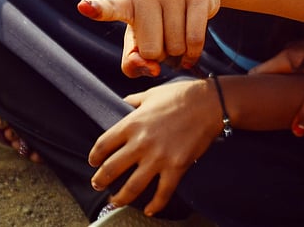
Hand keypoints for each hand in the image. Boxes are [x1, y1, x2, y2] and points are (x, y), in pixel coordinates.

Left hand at [77, 0, 221, 74]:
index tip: (83, 7)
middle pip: (150, 51)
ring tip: (177, 39)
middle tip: (163, 39)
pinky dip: (193, 54)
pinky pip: (194, 41)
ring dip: (178, 54)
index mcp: (127, 0)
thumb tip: (153, 69)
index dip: (97, 9)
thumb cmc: (159, 15)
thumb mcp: (139, 36)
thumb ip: (133, 62)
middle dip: (159, 54)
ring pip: (175, 48)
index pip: (110, 7)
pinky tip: (190, 54)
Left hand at [88, 78, 221, 217]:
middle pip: (111, 169)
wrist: (209, 103)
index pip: (103, 145)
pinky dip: (154, 205)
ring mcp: (158, 157)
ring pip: (132, 187)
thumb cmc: (181, 95)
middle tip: (98, 184)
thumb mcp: (151, 94)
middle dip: (100, 180)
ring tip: (115, 201)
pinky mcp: (176, 167)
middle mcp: (141, 143)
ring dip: (120, 197)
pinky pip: (162, 193)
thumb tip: (123, 104)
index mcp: (132, 123)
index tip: (93, 162)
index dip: (94, 156)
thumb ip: (134, 101)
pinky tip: (149, 210)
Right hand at [250, 43, 303, 135]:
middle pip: (268, 72)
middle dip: (266, 89)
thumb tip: (297, 130)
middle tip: (264, 109)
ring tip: (280, 103)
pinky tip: (297, 92)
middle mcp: (291, 50)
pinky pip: (293, 68)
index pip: (258, 72)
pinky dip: (291, 80)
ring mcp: (301, 50)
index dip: (253, 88)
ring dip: (280, 85)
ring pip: (281, 70)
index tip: (251, 104)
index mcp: (288, 56)